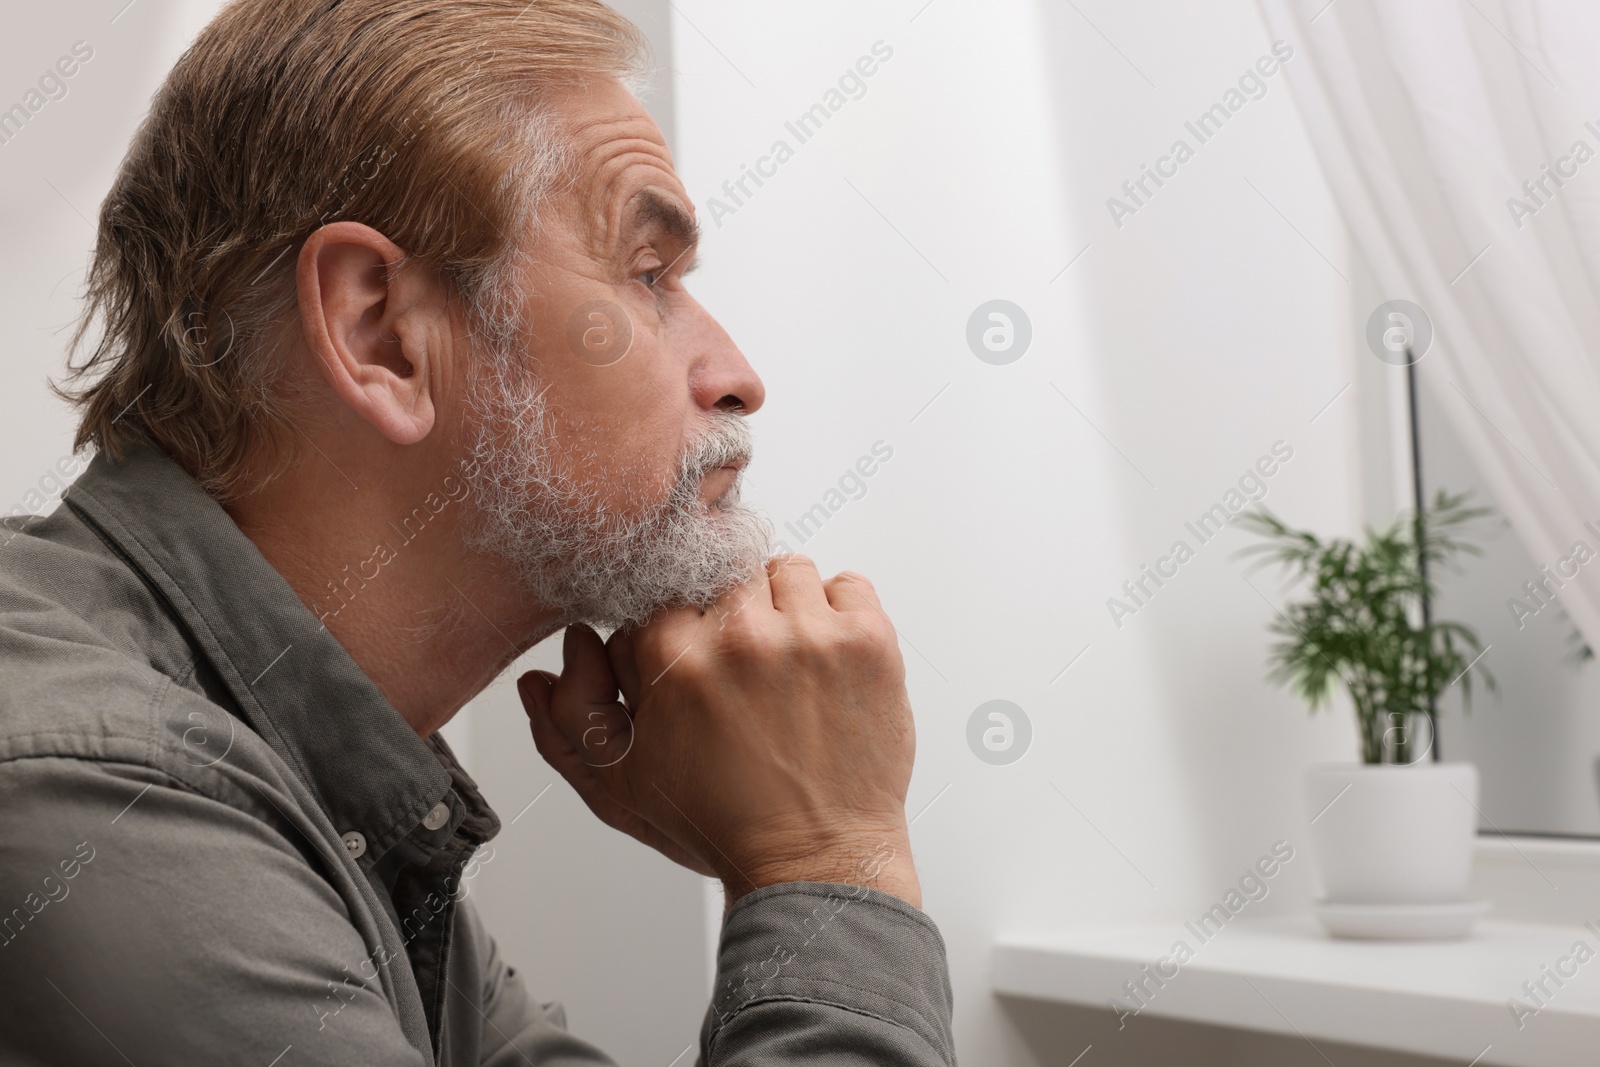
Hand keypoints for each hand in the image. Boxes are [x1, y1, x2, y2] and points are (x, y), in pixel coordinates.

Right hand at [518, 555, 920, 907]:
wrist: (816, 865)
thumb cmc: (722, 826)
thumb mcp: (620, 783)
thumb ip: (570, 719)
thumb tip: (552, 661)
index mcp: (673, 656)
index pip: (667, 589)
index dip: (681, 625)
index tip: (698, 657)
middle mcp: (741, 634)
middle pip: (728, 570)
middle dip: (732, 610)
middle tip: (745, 667)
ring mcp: (811, 634)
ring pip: (788, 569)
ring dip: (787, 607)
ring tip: (789, 666)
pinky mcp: (868, 642)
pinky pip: (849, 583)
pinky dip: (841, 613)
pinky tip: (828, 663)